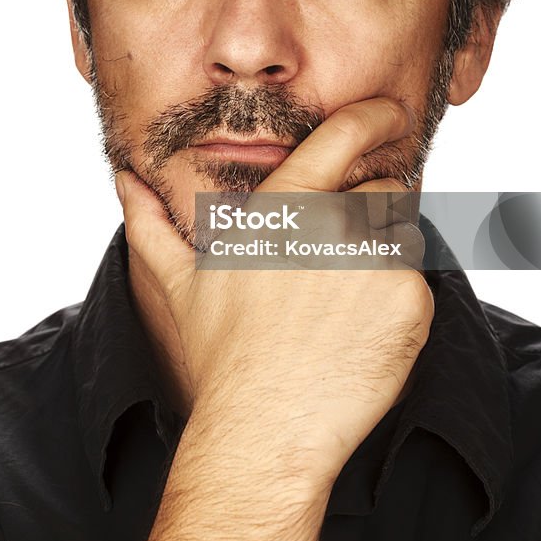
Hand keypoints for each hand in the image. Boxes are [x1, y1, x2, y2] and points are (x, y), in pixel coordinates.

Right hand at [118, 96, 433, 487]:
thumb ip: (151, 222)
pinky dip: (398, 304)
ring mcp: (376, 258)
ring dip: (385, 259)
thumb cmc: (221, 352)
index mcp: (286, 204)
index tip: (391, 112)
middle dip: (371, 217)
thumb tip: (124, 180)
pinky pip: (417, 284)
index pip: (344, 134)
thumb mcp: (179, 280)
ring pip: (402, 237)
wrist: (264, 429)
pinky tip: (360, 334)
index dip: (374, 115)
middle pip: (384, 191)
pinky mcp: (409, 300)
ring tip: (344, 306)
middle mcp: (334, 220)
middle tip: (339, 266)